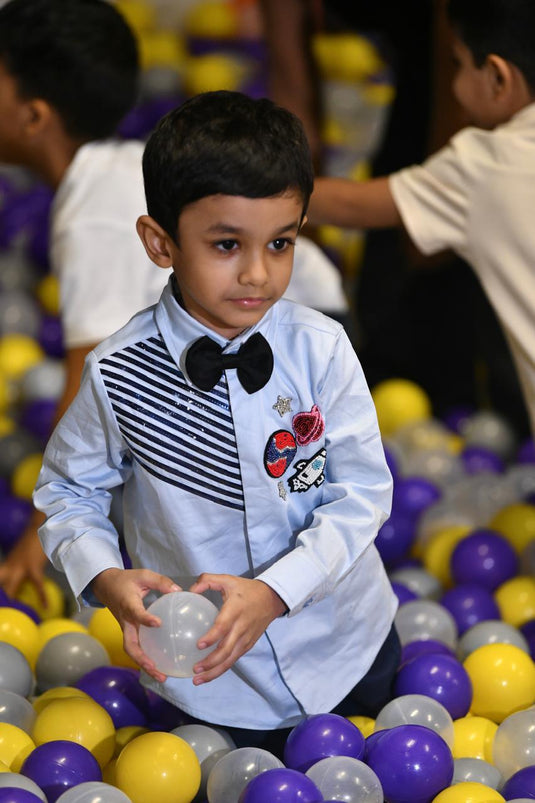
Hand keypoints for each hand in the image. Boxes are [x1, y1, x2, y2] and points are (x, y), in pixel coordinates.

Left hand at [0, 516, 48, 604]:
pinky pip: (37, 585)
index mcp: (7, 564)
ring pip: (10, 588)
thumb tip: (24, 579)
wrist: (41, 525)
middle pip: (0, 583)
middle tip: (4, 609)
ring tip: (16, 613)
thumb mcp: (23, 554)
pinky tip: (46, 606)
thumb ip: (20, 566)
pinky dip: (42, 596)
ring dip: (12, 600)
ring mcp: (20, 567)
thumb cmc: (35, 539)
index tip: (2, 602)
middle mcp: (9, 566)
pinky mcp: (33, 567)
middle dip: (2, 597)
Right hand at [90, 567, 180, 681]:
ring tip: (162, 676)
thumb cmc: (126, 580)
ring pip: (132, 651)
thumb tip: (179, 590)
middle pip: (130, 646)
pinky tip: (161, 666)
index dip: (145, 619)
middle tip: (158, 670)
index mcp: (128, 605)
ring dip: (145, 665)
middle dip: (142, 660)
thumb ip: (161, 582)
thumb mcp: (143, 574)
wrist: (106, 585)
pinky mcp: (129, 632)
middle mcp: (126, 621)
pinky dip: (146, 659)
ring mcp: (126, 629)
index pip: (136, 614)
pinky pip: (136, 647)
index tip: (158, 623)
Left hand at [188, 574, 287, 683]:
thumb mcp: (227, 579)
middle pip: (226, 650)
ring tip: (197, 680)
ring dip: (214, 671)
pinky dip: (222, 668)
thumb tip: (189, 590)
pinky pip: (234, 659)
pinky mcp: (248, 645)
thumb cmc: (246, 589)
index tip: (198, 645)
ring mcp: (246, 638)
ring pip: (230, 659)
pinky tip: (209, 673)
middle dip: (210, 663)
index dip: (211, 638)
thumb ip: (207, 580)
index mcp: (235, 610)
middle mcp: (241, 627)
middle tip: (194, 670)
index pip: (223, 627)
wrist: (271, 599)